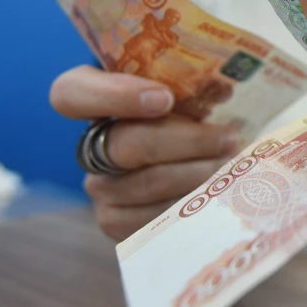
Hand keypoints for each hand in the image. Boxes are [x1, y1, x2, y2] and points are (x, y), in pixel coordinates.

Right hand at [50, 65, 240, 240]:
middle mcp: (90, 146)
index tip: (164, 98)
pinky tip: (223, 196)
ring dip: (198, 176)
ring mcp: (102, 188)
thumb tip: (222, 88)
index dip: (114, 96)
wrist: (198, 159)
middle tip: (228, 139)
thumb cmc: (191, 111)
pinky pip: (153, 221)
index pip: (71, 94)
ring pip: (146, 185)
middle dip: (184, 142)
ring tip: (236, 168)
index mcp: (92, 99)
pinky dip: (193, 207)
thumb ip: (191, 83)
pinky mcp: (118, 223)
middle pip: (125, 146)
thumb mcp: (185, 89)